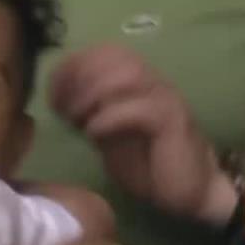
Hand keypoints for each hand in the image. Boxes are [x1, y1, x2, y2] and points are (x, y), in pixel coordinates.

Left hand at [50, 44, 236, 224]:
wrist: (192, 192)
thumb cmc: (149, 166)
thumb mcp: (110, 139)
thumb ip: (91, 115)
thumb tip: (60, 102)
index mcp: (138, 82)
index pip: (104, 52)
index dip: (72, 66)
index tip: (52, 95)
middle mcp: (153, 81)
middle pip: (114, 56)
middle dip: (78, 77)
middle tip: (62, 109)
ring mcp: (165, 98)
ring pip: (128, 74)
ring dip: (92, 94)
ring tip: (76, 120)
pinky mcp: (173, 121)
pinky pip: (140, 108)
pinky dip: (108, 118)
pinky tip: (93, 135)